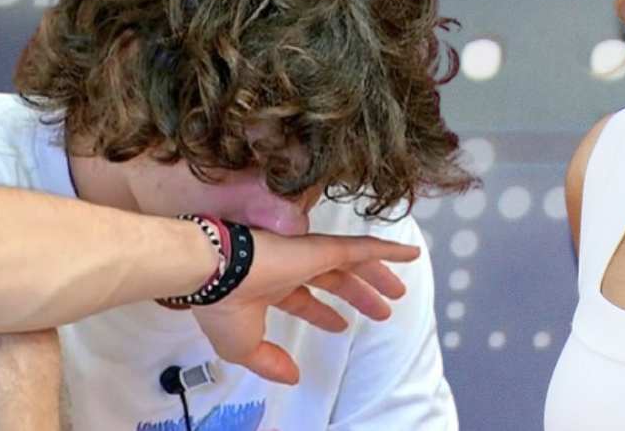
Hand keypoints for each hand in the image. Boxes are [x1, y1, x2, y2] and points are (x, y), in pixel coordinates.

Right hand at [191, 229, 418, 383]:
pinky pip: (364, 248)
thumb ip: (270, 362)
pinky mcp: (322, 248)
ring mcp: (307, 256)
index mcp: (270, 289)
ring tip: (399, 290)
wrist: (215, 270)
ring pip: (352, 264)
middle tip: (381, 309)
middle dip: (357, 295)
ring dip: (377, 276)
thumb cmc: (223, 306)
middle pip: (334, 281)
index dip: (324, 314)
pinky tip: (410, 254)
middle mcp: (291, 269)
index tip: (341, 325)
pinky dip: (389, 250)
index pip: (304, 300)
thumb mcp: (244, 347)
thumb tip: (292, 376)